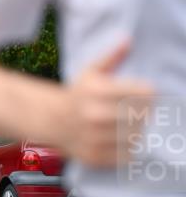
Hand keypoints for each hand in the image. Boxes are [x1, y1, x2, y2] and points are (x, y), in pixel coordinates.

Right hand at [64, 41, 153, 167]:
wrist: (50, 121)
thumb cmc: (77, 95)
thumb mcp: (91, 72)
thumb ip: (112, 57)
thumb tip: (128, 40)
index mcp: (96, 92)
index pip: (144, 93)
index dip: (147, 93)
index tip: (143, 94)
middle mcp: (94, 115)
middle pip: (141, 116)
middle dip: (142, 113)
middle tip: (135, 112)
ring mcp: (93, 138)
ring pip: (135, 136)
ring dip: (135, 131)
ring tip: (126, 125)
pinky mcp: (93, 156)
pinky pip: (125, 155)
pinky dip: (127, 149)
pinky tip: (119, 140)